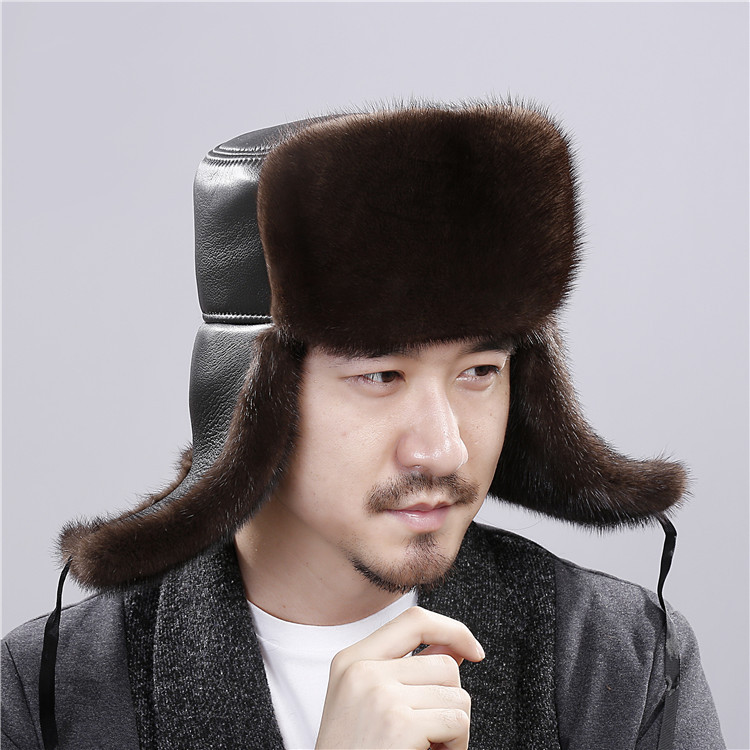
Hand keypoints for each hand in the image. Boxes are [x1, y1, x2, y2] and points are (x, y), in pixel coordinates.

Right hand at [315, 606, 484, 749]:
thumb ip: (408, 671)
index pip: (414, 621)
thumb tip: (455, 647)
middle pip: (444, 664)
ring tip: (425, 749)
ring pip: (456, 694)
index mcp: (351, 660)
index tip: (472, 649)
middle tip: (430, 736)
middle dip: (449, 702)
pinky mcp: (399, 723)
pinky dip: (455, 747)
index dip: (451, 628)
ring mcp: (379, 694)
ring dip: (453, 729)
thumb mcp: (368, 704)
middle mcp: (362, 670)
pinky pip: (456, 721)